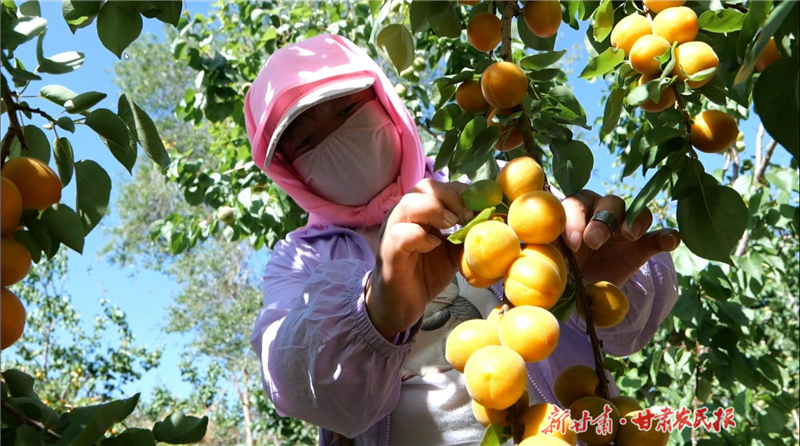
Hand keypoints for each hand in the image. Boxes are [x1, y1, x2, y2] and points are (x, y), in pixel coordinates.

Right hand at [366, 179, 473, 339]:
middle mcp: (403, 215)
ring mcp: (392, 232)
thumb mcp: (453, 252)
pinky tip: (432, 246)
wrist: (402, 305)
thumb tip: (493, 223)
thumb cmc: (425, 274)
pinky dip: (421, 236)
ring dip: (436, 211)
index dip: (461, 192)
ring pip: (409, 204)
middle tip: (467, 217)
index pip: (439, 186)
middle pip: (425, 187)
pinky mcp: (389, 252)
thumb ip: (466, 236)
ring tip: (451, 227)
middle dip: (452, 197)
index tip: (480, 207)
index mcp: (418, 211)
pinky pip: (401, 234)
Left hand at [561, 190, 680, 286]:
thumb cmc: (563, 277)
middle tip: (595, 242)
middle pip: (605, 202)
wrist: (582, 295)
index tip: (573, 244)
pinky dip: (666, 235)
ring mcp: (621, 230)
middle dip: (601, 219)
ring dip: (633, 219)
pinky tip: (670, 241)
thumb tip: (553, 279)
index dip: (573, 220)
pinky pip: (658, 235)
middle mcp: (597, 216)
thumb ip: (552, 267)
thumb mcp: (554, 271)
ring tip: (630, 236)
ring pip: (632, 210)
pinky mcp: (642, 246)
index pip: (573, 205)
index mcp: (570, 218)